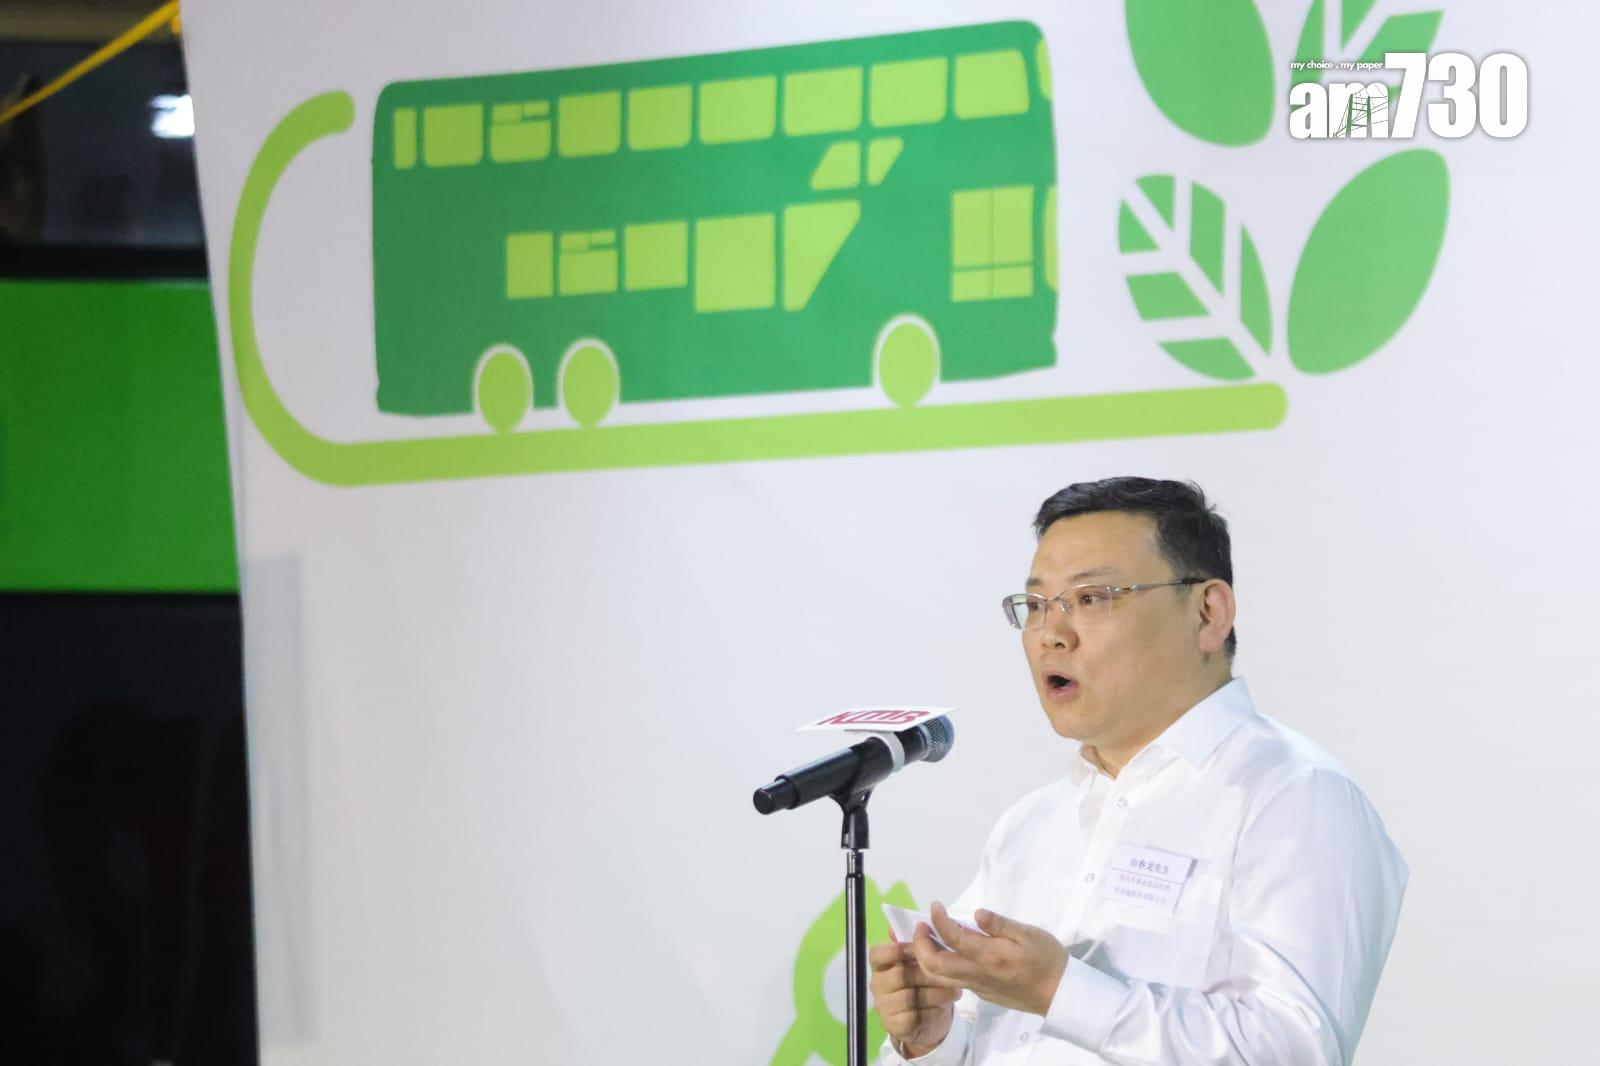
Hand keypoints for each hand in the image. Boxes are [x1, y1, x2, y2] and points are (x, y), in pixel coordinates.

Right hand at [869, 930, 961, 1057]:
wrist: (925, 1021)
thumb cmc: (922, 984)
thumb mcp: (921, 963)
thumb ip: (918, 945)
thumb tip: (920, 924)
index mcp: (880, 965)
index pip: (878, 954)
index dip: (898, 950)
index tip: (919, 949)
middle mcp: (877, 985)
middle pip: (902, 975)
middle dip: (928, 974)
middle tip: (949, 973)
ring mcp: (884, 1006)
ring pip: (912, 996)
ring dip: (937, 993)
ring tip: (955, 990)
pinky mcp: (895, 1025)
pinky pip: (917, 1015)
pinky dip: (935, 1009)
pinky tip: (946, 1005)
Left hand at [912, 901, 1067, 1016]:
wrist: (1060, 994)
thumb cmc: (1047, 959)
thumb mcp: (1028, 934)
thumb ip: (1000, 924)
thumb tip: (976, 912)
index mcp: (988, 956)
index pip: (952, 937)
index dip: (938, 919)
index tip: (935, 905)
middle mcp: (977, 974)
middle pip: (934, 965)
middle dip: (920, 945)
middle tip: (922, 925)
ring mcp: (978, 987)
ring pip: (940, 978)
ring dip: (926, 958)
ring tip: (927, 938)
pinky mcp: (982, 993)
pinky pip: (952, 982)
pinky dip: (940, 967)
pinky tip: (947, 953)